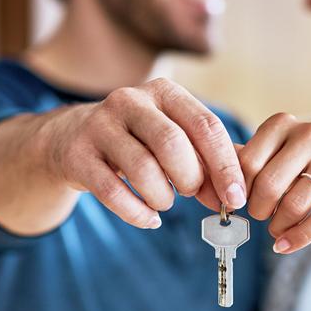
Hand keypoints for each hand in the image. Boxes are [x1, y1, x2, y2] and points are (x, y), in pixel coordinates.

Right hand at [43, 78, 245, 228]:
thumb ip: (210, 159)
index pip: (205, 126)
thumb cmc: (140, 140)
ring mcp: (100, 126)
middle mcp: (130, 101)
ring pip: (143, 170)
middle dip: (191, 179)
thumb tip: (238, 193)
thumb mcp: (176, 135)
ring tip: (165, 201)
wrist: (72, 138)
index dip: (225, 166)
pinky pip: (113, 193)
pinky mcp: (78, 155)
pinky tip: (149, 218)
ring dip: (163, 197)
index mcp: (165, 91)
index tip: (236, 197)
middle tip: (193, 194)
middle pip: (173, 144)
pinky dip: (138, 214)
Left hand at [239, 113, 310, 253]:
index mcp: (283, 124)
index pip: (248, 162)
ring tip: (276, 230)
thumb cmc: (304, 164)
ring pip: (295, 204)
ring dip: (278, 227)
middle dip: (258, 210)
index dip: (239, 190)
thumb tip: (208, 177)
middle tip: (259, 217)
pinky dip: (300, 238)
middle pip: (269, 184)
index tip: (238, 203)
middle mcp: (310, 133)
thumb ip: (243, 162)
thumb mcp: (273, 154)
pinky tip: (286, 245)